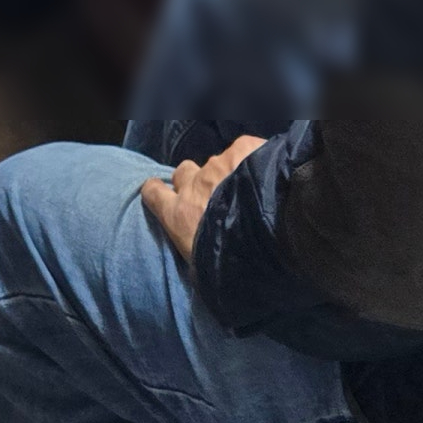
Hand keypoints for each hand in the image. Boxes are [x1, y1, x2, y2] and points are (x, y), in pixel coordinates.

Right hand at [139, 135, 267, 266]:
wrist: (270, 235)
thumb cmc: (235, 265)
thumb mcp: (206, 273)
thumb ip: (198, 255)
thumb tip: (205, 266)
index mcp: (178, 215)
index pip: (153, 193)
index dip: (159, 192)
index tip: (167, 197)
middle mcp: (193, 185)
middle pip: (184, 172)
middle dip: (195, 182)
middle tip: (215, 198)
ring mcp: (218, 166)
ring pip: (216, 163)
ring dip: (227, 174)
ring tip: (250, 191)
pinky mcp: (244, 149)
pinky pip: (244, 149)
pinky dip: (252, 159)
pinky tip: (265, 174)